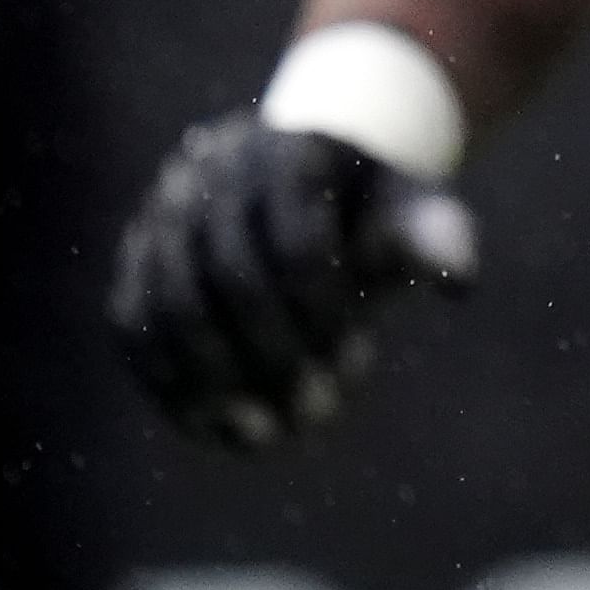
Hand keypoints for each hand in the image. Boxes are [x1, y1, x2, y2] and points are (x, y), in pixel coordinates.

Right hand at [107, 112, 478, 449]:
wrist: (302, 188)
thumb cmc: (367, 211)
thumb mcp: (409, 210)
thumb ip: (436, 235)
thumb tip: (459, 278)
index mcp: (288, 152)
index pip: (297, 242)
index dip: (324, 313)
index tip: (356, 367)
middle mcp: (211, 174)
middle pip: (227, 275)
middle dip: (271, 355)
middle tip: (315, 417)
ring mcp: (160, 215)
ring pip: (166, 304)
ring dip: (212, 381)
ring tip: (261, 436)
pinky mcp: (133, 261)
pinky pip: (131, 327)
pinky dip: (165, 382)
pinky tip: (209, 428)